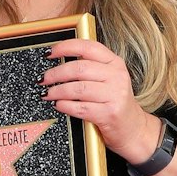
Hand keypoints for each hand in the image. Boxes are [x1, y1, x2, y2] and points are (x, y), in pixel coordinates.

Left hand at [42, 39, 158, 163]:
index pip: (88, 47)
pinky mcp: (109, 113)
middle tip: (43, 79)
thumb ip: (91, 67)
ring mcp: (115, 95)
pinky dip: (65, 106)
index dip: (65, 47)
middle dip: (56, 73)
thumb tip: (58, 61)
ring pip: (78, 88)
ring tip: (47, 94)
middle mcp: (117, 76)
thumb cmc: (114, 102)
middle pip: (79, 68)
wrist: (133, 128)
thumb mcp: (109, 79)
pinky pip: (80, 107)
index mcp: (115, 63)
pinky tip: (58, 105)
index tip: (49, 53)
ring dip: (57, 91)